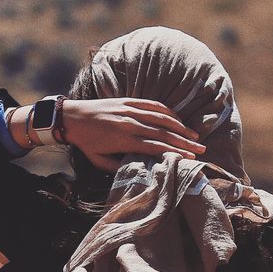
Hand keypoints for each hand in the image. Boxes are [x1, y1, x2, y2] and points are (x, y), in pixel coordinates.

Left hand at [56, 98, 206, 171]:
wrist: (72, 117)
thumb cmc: (86, 142)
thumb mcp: (99, 160)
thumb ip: (119, 166)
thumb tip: (140, 170)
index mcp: (123, 139)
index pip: (156, 146)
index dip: (175, 152)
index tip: (190, 158)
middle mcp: (130, 123)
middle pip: (164, 133)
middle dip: (184, 142)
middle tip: (201, 150)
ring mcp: (130, 109)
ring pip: (162, 117)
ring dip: (181, 127)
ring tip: (194, 136)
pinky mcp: (129, 101)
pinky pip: (153, 105)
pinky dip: (168, 112)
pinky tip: (178, 120)